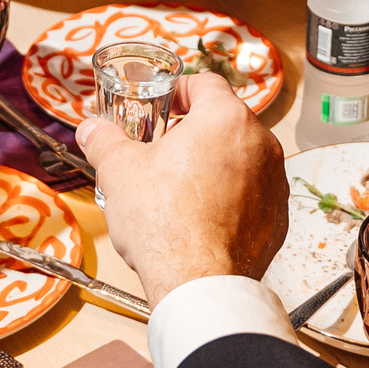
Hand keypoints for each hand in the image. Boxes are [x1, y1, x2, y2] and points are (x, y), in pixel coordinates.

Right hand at [78, 73, 288, 301]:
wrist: (197, 283)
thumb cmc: (165, 223)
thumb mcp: (119, 171)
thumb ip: (104, 141)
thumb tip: (91, 130)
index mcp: (226, 119)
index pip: (206, 84)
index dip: (180, 89)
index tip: (165, 102)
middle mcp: (260, 144)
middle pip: (225, 122)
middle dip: (194, 131)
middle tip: (165, 148)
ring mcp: (274, 183)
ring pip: (241, 159)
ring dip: (214, 164)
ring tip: (180, 186)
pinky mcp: (277, 218)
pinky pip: (252, 195)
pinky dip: (230, 198)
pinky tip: (201, 216)